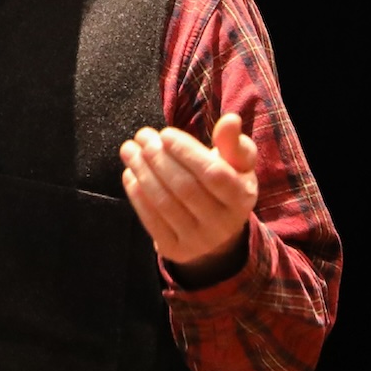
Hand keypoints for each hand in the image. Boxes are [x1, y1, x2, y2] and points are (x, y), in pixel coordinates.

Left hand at [120, 114, 257, 287]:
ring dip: (142, 173)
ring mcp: (199, 241)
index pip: (213, 174)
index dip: (187, 152)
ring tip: (129, 150)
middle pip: (185, 188)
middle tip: (142, 136)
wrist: (217, 232)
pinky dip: (137, 196)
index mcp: (242, 199)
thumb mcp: (237, 164)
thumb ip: (233, 142)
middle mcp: (223, 225)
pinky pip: (151, 221)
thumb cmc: (226, 183)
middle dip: (159, 158)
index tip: (165, 133)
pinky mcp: (176, 250)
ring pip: (165, 203)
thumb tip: (230, 119)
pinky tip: (129, 174)